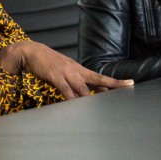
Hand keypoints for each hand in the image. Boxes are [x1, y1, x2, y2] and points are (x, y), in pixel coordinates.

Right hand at [0, 41, 132, 98]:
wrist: (31, 52)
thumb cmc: (47, 64)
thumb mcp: (64, 71)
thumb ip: (75, 83)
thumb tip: (86, 94)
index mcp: (79, 70)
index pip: (101, 77)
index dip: (115, 82)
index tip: (130, 83)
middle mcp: (76, 71)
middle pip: (97, 80)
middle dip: (112, 86)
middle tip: (127, 90)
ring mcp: (66, 73)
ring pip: (82, 88)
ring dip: (91, 98)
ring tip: (102, 107)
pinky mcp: (54, 76)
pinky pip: (65, 89)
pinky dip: (71, 98)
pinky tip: (76, 105)